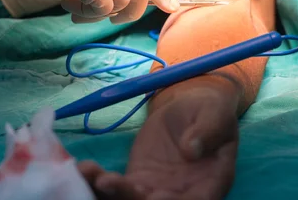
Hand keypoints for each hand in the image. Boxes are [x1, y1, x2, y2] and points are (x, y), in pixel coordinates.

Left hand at [79, 87, 237, 199]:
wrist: (190, 107)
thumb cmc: (210, 110)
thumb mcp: (215, 113)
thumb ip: (208, 130)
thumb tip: (193, 149)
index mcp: (209, 184)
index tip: (150, 196)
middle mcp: (181, 195)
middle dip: (129, 199)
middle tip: (106, 182)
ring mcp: (155, 191)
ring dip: (108, 193)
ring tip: (90, 174)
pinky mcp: (136, 181)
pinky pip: (115, 188)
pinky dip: (97, 182)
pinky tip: (83, 169)